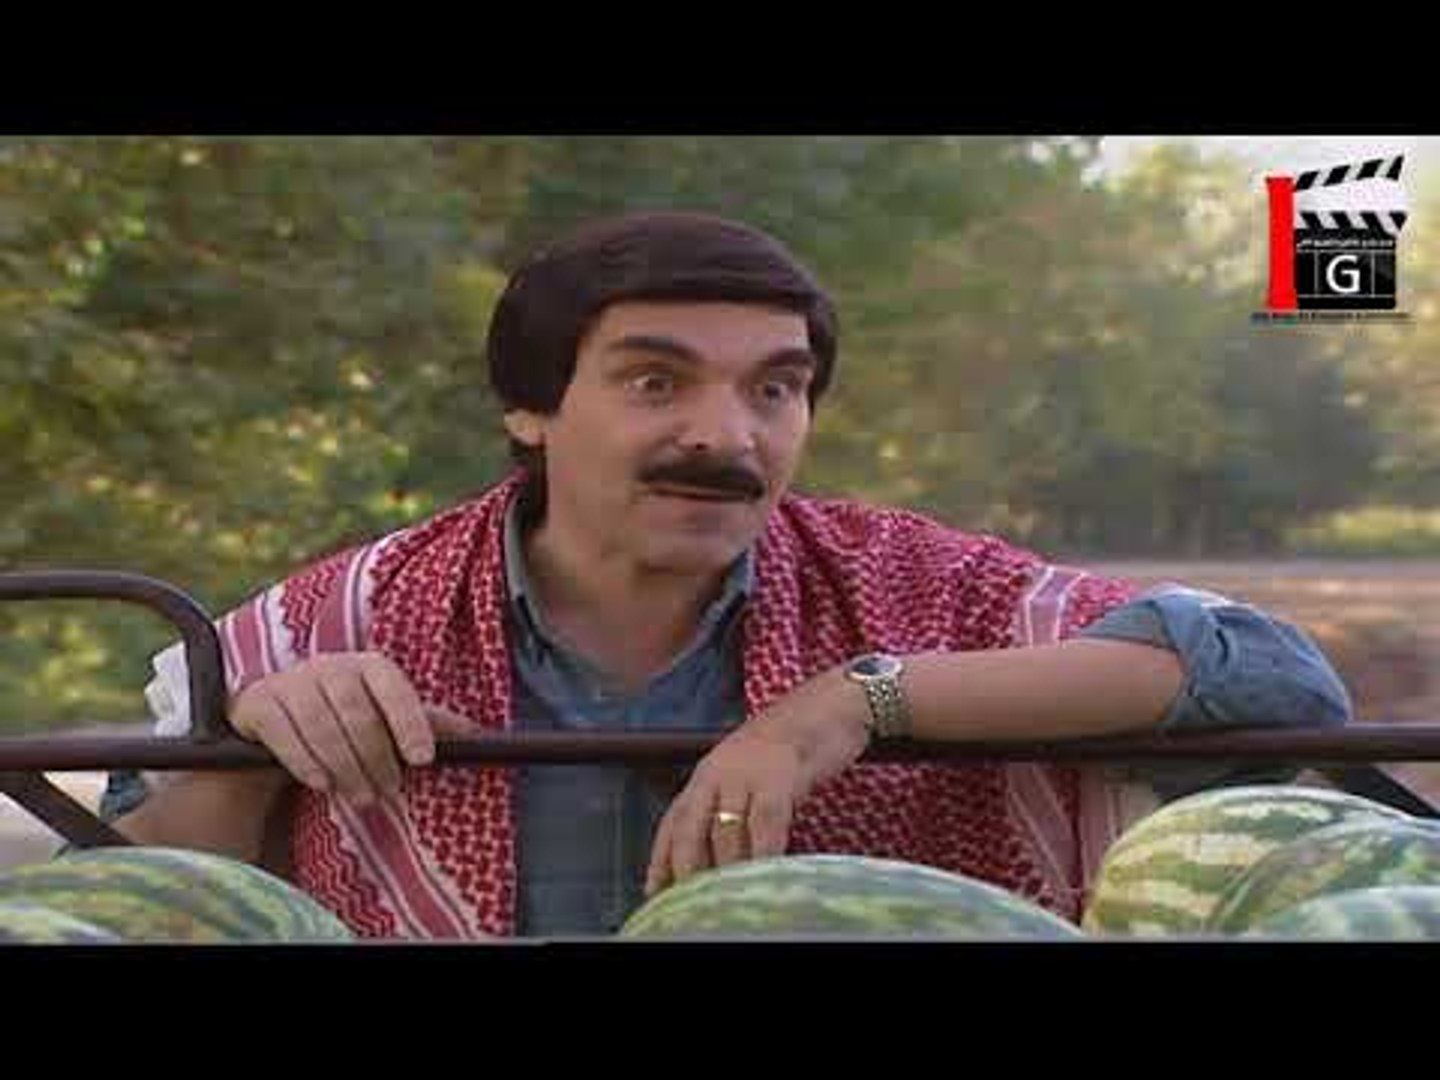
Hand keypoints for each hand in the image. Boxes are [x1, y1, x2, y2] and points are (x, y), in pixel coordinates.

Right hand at [228, 652, 469, 806]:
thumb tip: (479, 734)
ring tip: (361, 797)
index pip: (393, 688)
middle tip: (388, 791)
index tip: (423, 759)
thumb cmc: (345, 720)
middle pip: (357, 713)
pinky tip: (322, 784)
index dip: (410, 722)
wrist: (275, 722)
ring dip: (344, 767)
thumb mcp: (385, 719)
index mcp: (368, 666)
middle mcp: (329, 666)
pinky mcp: (259, 703)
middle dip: (376, 758)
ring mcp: (291, 681)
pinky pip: (285, 734)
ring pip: (321, 726)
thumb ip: (427, 723)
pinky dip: (306, 762)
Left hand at [643, 664, 871, 896]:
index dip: (660, 859)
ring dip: (726, 871)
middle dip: (687, 872)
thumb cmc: (792, 744)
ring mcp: (746, 774)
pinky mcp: (778, 777)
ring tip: (726, 903)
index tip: (654, 892)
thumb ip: (730, 806)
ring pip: (725, 833)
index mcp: (706, 774)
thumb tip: (720, 856)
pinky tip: (763, 876)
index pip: (673, 822)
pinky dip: (762, 854)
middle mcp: (717, 773)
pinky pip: (765, 824)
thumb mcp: (748, 772)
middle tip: (690, 906)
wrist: (830, 704)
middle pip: (690, 831)